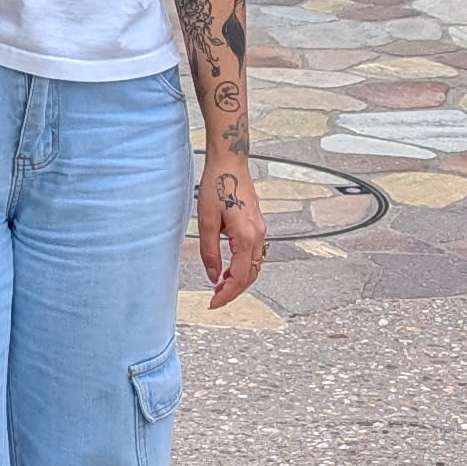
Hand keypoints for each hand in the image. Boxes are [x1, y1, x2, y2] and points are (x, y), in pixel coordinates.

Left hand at [195, 152, 267, 306]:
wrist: (230, 162)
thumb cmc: (217, 185)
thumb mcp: (206, 221)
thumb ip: (210, 252)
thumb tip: (213, 276)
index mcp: (246, 237)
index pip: (240, 277)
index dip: (226, 294)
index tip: (213, 303)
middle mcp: (258, 235)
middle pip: (250, 275)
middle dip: (233, 290)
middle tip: (214, 298)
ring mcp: (260, 230)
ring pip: (254, 266)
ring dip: (238, 279)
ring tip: (219, 284)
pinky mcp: (257, 224)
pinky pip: (254, 254)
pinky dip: (243, 266)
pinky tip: (229, 267)